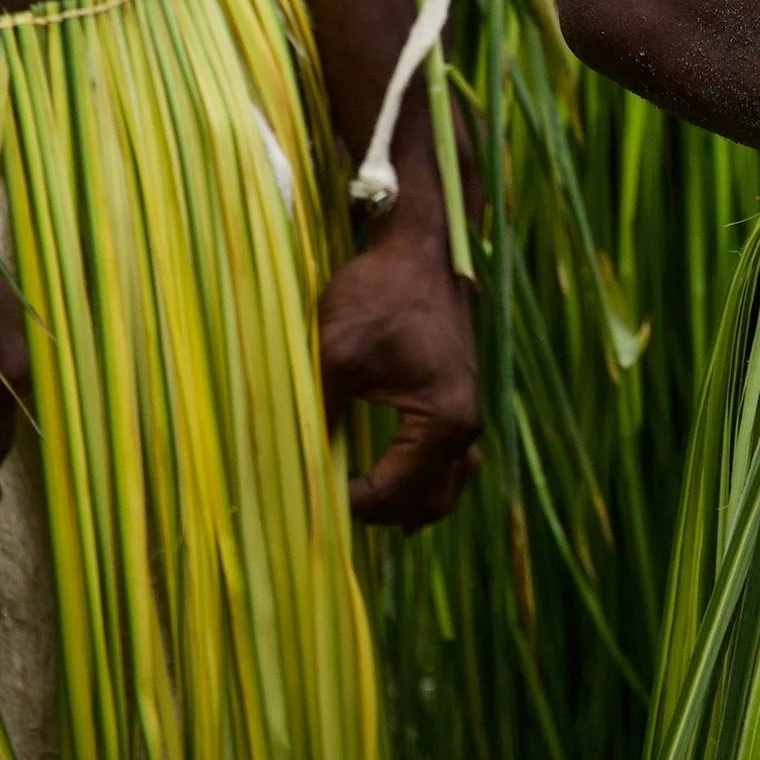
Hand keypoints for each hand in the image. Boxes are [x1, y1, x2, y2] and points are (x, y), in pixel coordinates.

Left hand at [318, 219, 481, 527]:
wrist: (420, 246)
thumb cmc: (379, 292)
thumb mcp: (335, 352)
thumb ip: (316, 413)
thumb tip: (290, 465)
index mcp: (443, 421)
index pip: (392, 495)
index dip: (345, 504)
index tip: (306, 490)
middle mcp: (466, 426)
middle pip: (426, 504)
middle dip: (376, 513)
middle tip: (327, 504)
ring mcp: (468, 414)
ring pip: (444, 489)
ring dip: (402, 503)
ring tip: (353, 502)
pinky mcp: (460, 399)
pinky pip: (449, 464)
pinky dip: (421, 480)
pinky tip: (388, 478)